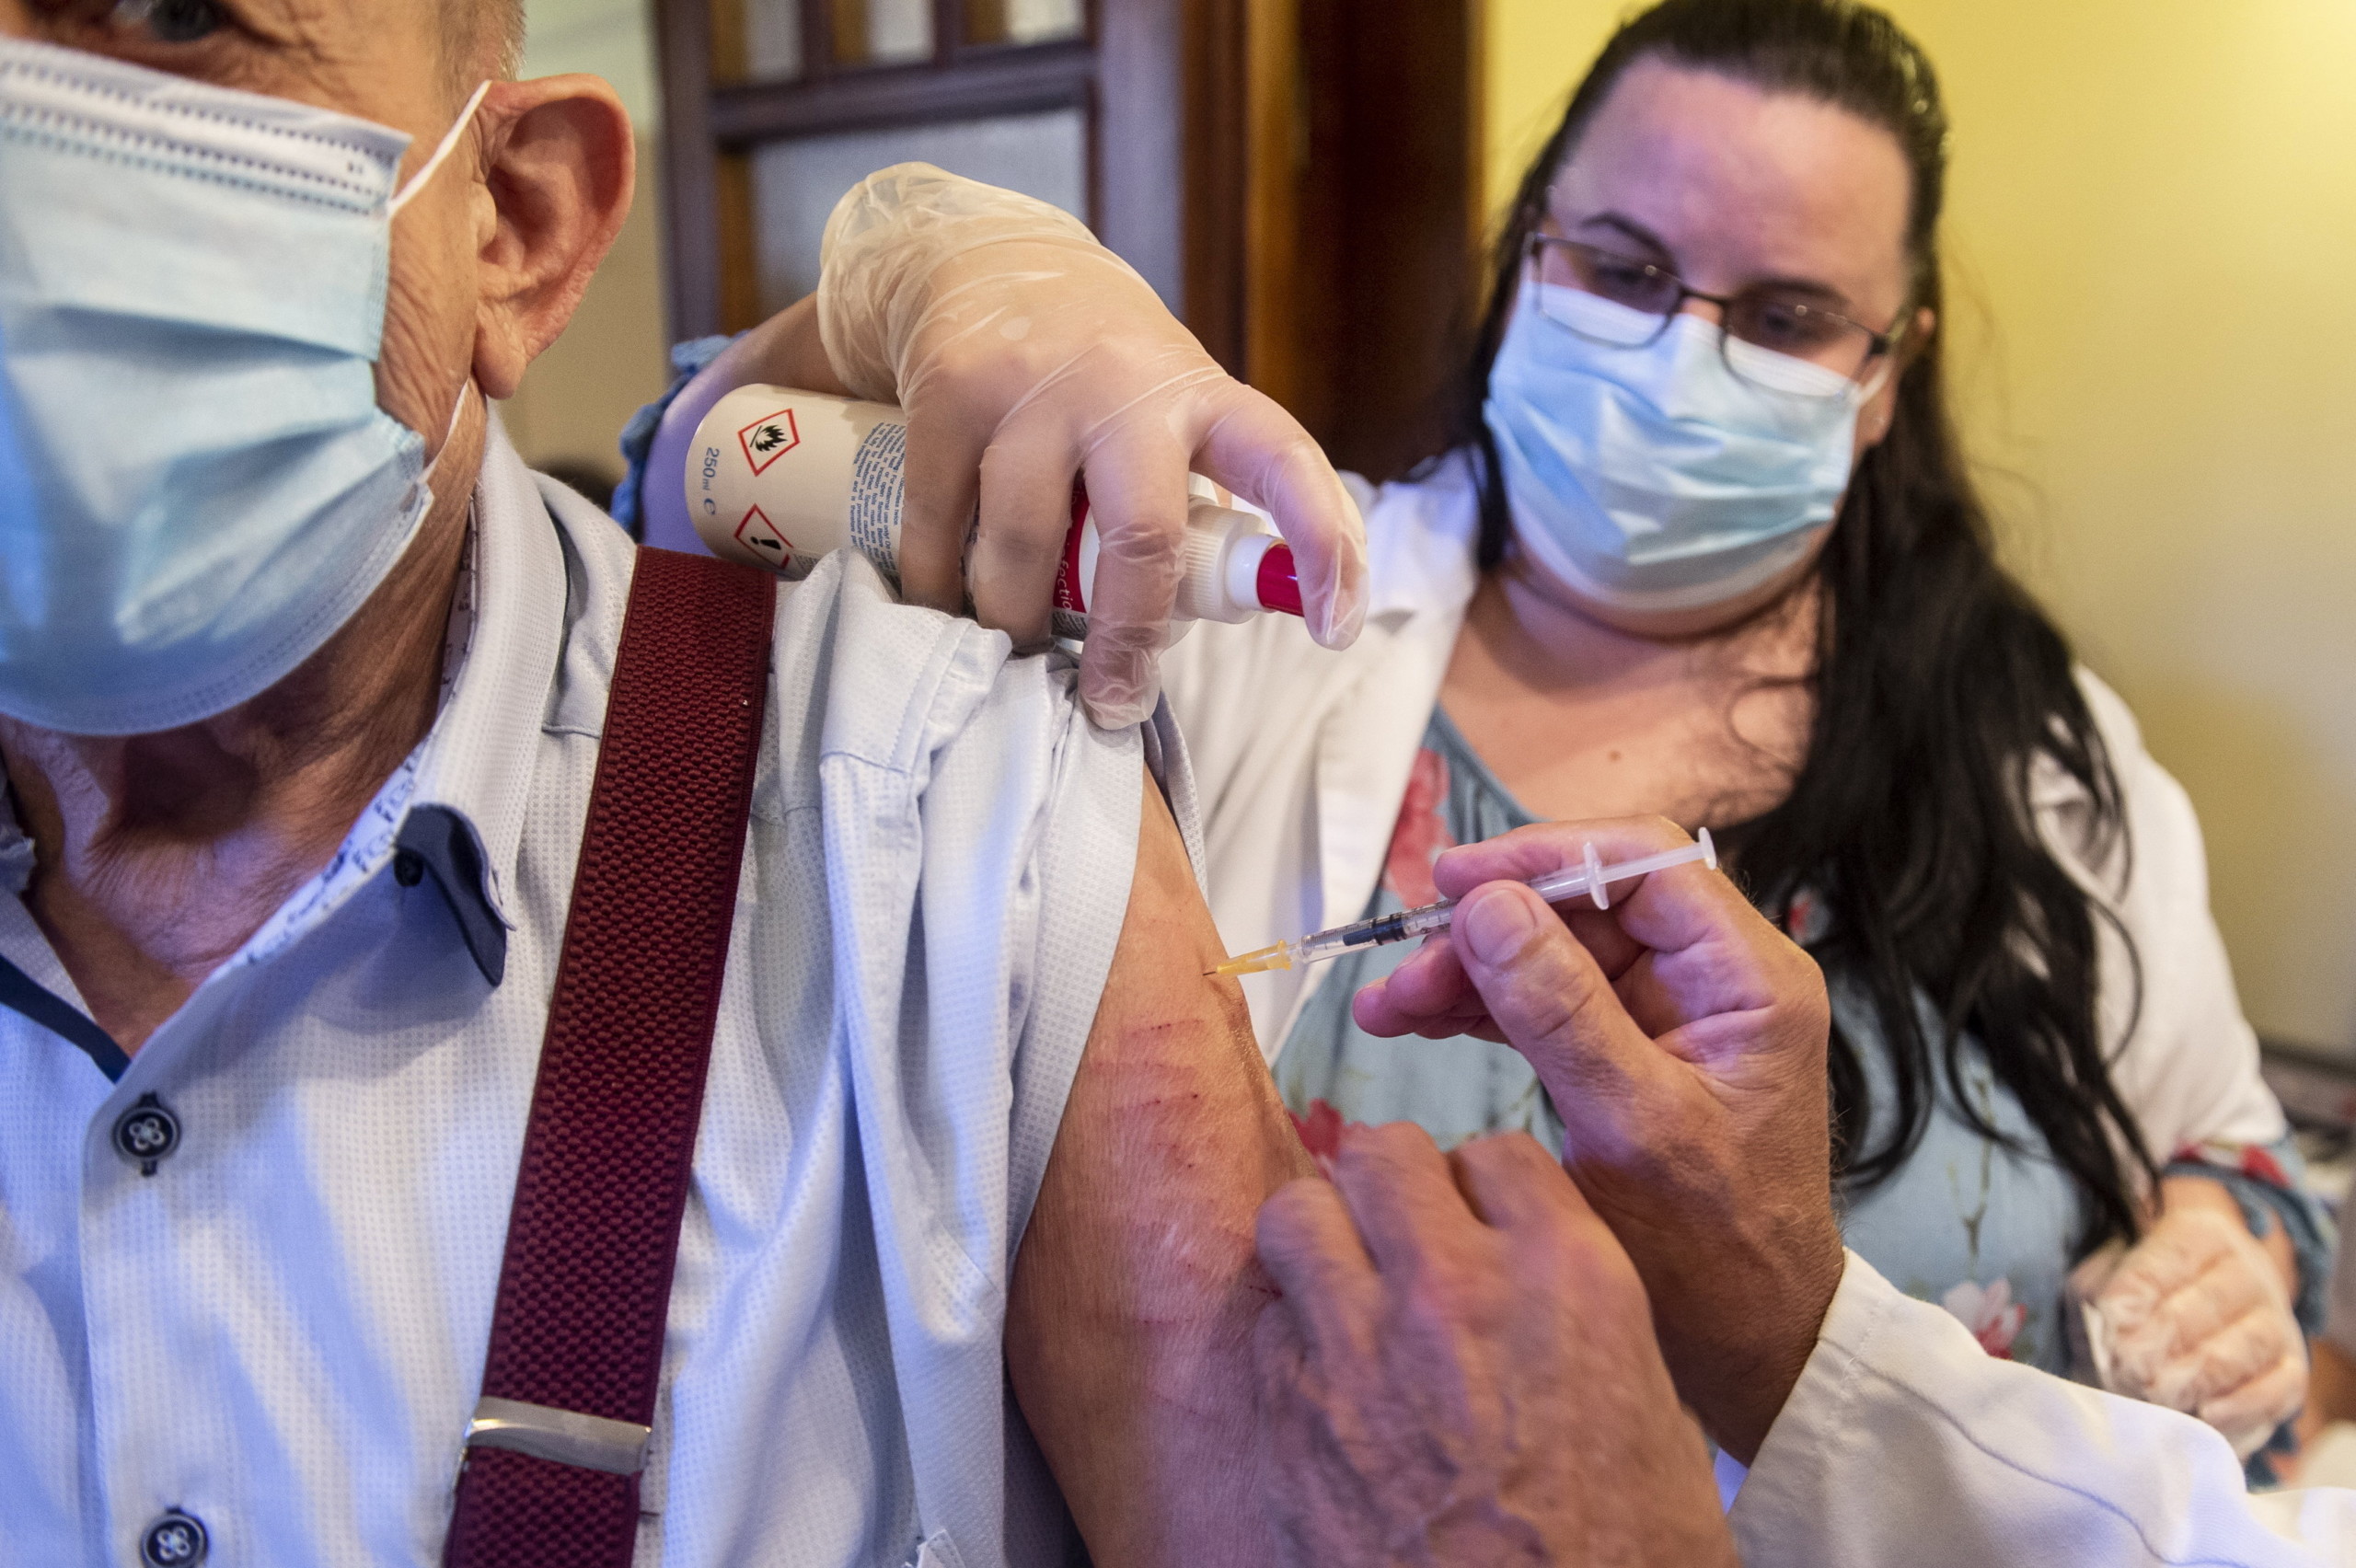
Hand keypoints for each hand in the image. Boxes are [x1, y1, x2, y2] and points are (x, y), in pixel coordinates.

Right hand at [671, 164, 1359, 728]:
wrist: (986, 259)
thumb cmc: (1099, 374)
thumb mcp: (1168, 409)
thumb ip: (1185, 496)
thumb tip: (1189, 626)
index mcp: (1202, 396)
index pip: (1285, 462)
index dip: (1322, 544)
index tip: (1337, 625)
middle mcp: (1125, 386)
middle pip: (1139, 537)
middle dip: (1128, 637)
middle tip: (1113, 700)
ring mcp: (1033, 386)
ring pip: (1022, 548)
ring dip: (1018, 622)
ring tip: (1018, 647)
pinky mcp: (950, 391)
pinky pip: (939, 525)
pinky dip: (940, 586)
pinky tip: (947, 607)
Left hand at [1253, 1124, 1735, 1567]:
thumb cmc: (1616, 1566)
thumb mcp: (1655, 1424)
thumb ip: (1586, 1322)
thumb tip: (1545, 1285)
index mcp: (1568, 1280)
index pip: (1498, 1154)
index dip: (1479, 1188)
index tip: (1473, 1219)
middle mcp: (1458, 1289)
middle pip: (1384, 1155)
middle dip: (1387, 1190)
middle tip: (1394, 1238)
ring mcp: (1362, 1343)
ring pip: (1299, 1212)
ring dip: (1318, 1244)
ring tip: (1337, 1288)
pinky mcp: (1291, 1409)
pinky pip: (1269, 1323)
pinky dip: (1289, 1342)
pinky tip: (1320, 1383)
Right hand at [1352, 817, 1843, 1461]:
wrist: (1747, 1342)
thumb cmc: (1715, 1250)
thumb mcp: (1630, 1125)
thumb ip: (1562, 1012)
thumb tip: (1490, 908)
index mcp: (1747, 979)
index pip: (1644, 863)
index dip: (1544, 858)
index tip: (1456, 881)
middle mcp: (1713, 980)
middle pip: (1585, 906)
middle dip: (1489, 928)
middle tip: (1406, 966)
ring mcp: (1669, 1016)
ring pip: (1554, 951)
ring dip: (1469, 969)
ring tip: (1390, 1007)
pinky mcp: (1628, 1053)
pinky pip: (1545, 1001)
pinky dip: (1480, 1006)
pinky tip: (1418, 1021)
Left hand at [2079, 1192, 2305, 1458]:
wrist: (2207, 1314)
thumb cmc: (2146, 1295)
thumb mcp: (2112, 1275)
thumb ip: (2100, 1288)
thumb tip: (2110, 1319)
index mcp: (2201, 1235)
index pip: (2170, 1257)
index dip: (2137, 1292)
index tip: (2109, 1322)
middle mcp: (2247, 1272)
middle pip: (2209, 1303)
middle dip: (2162, 1340)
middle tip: (2127, 1368)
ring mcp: (2275, 1320)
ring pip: (2247, 1345)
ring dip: (2197, 1375)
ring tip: (2156, 1394)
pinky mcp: (2292, 1369)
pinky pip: (2280, 1387)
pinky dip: (2244, 1406)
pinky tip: (2206, 1415)